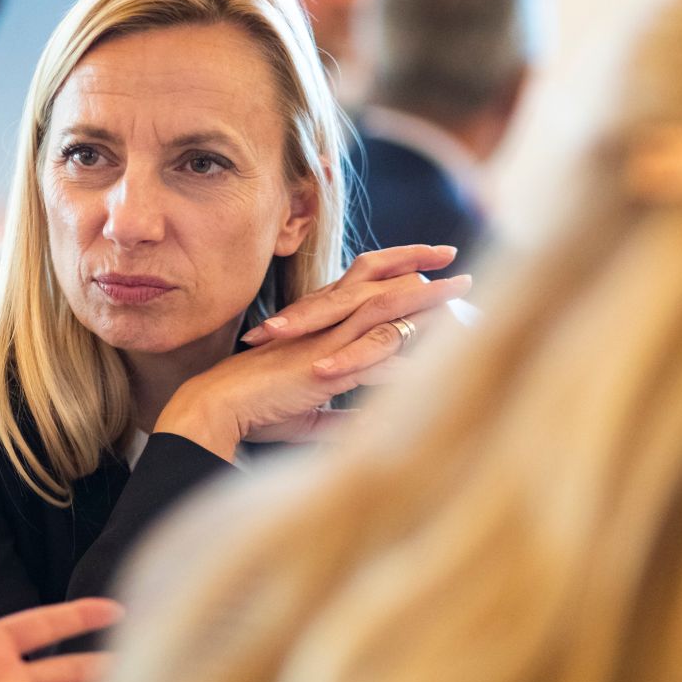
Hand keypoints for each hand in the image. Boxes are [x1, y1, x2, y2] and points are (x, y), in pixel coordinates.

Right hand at [154, 244, 470, 456]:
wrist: (220, 407)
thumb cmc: (258, 410)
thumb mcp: (311, 415)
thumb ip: (343, 418)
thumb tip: (371, 428)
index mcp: (320, 327)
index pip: (362, 284)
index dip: (394, 268)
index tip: (427, 266)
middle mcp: (326, 324)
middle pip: (379, 279)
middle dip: (416, 262)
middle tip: (451, 253)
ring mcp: (327, 341)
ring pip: (385, 307)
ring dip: (428, 298)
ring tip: (462, 288)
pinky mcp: (326, 365)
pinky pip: (376, 354)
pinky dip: (411, 354)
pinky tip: (441, 352)